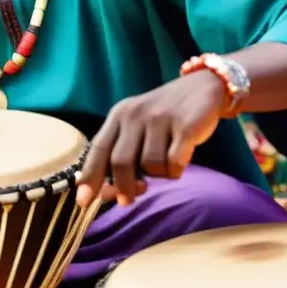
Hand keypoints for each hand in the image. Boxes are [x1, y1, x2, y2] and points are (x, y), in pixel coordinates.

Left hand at [77, 71, 225, 207]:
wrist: (203, 86)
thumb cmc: (164, 116)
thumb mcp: (137, 127)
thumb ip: (120, 155)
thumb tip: (105, 194)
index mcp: (119, 115)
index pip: (98, 148)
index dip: (89, 176)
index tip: (83, 201)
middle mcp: (136, 114)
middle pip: (120, 162)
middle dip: (122, 187)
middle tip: (128, 200)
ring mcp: (160, 119)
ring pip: (151, 166)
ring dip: (158, 175)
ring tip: (165, 163)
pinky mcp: (185, 127)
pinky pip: (175, 163)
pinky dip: (176, 170)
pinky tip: (179, 159)